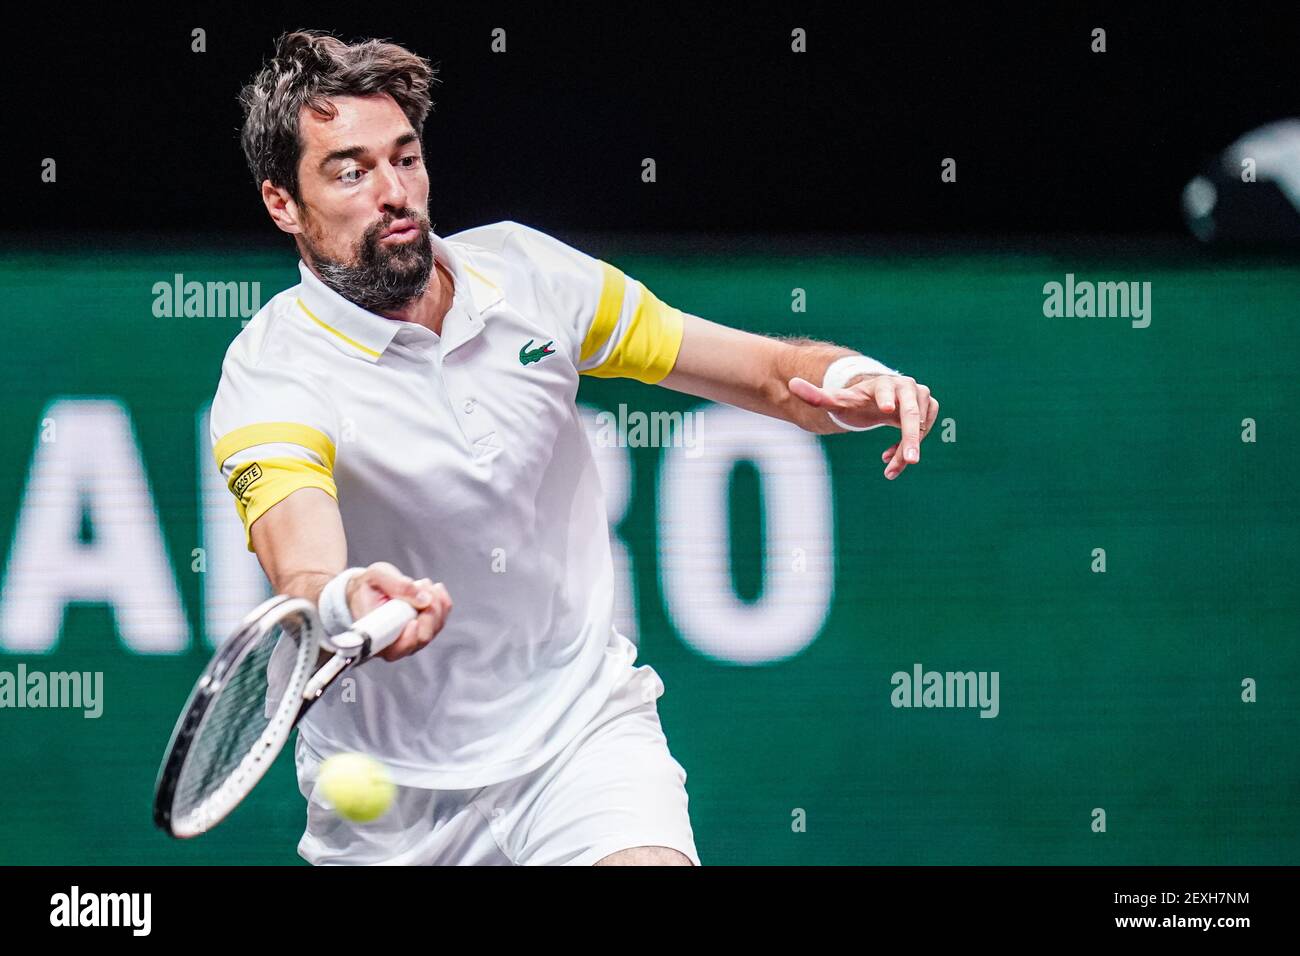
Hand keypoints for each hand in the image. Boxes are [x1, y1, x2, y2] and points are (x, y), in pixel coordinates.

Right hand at [345, 561, 452, 660]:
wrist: (369, 587)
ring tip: (422, 584)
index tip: (414, 621)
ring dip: (436, 603)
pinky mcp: (423, 628)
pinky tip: (432, 589)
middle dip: (428, 611)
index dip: (409, 639)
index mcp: (375, 636)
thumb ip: (397, 585)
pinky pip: (441, 619)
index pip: (395, 650)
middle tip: (421, 586)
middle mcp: (395, 643)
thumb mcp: (376, 576)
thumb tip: (423, 599)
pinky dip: (442, 602)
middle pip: (422, 638)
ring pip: (435, 628)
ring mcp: (411, 637)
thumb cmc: (368, 586)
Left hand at [788, 373, 938, 479]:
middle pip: (911, 413)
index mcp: (883, 383)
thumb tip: (791, 384)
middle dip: (911, 437)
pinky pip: (925, 431)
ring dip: (906, 449)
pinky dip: (912, 446)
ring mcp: (921, 398)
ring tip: (889, 467)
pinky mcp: (929, 409)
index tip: (885, 409)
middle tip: (911, 461)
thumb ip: (816, 396)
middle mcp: (907, 388)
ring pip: (919, 427)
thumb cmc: (857, 401)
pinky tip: (891, 457)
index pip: (886, 389)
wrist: (878, 400)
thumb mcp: (837, 401)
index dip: (886, 397)